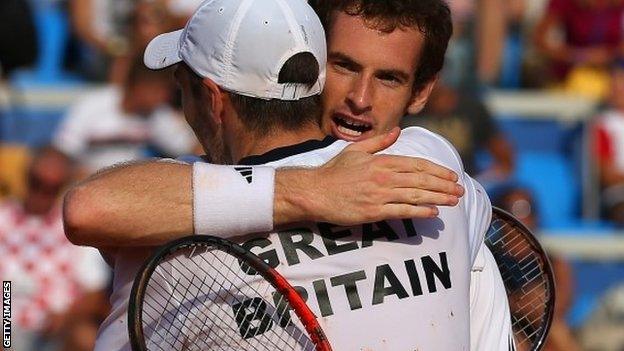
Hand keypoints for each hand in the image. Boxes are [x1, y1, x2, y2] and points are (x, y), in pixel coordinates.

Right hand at [275, 128, 464, 225]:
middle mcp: (383, 176)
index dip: (437, 170)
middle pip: (421, 180)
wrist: (314, 192)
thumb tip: (397, 131)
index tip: (451, 175)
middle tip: (460, 190)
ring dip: (438, 198)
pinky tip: (433, 213)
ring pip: (416, 195)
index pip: (416, 164)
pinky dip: (419, 211)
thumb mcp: (355, 150)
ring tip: (453, 201)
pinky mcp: (373, 211)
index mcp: (381, 161)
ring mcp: (379, 194)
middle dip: (443, 185)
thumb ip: (379, 142)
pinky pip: (402, 211)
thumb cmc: (334, 172)